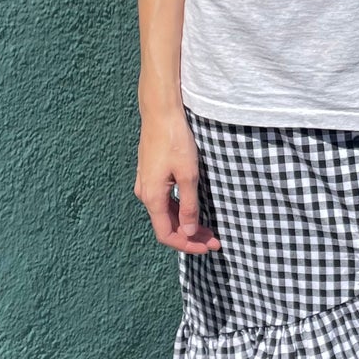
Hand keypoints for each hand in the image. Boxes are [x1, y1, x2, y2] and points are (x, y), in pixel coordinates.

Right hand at [136, 109, 220, 252]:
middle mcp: (145, 194)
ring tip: (207, 228)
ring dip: (185, 223)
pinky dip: (179, 210)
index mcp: (152, 197)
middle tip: (214, 239)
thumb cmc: (175, 140)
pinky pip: (163, 201)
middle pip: (167, 225)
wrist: (160, 112)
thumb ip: (188, 205)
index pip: (167, 234)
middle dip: (190, 235)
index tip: (208, 246)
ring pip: (166, 213)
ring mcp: (146, 184)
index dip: (188, 244)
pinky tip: (193, 210)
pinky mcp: (150, 175)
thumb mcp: (188, 174)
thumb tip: (188, 231)